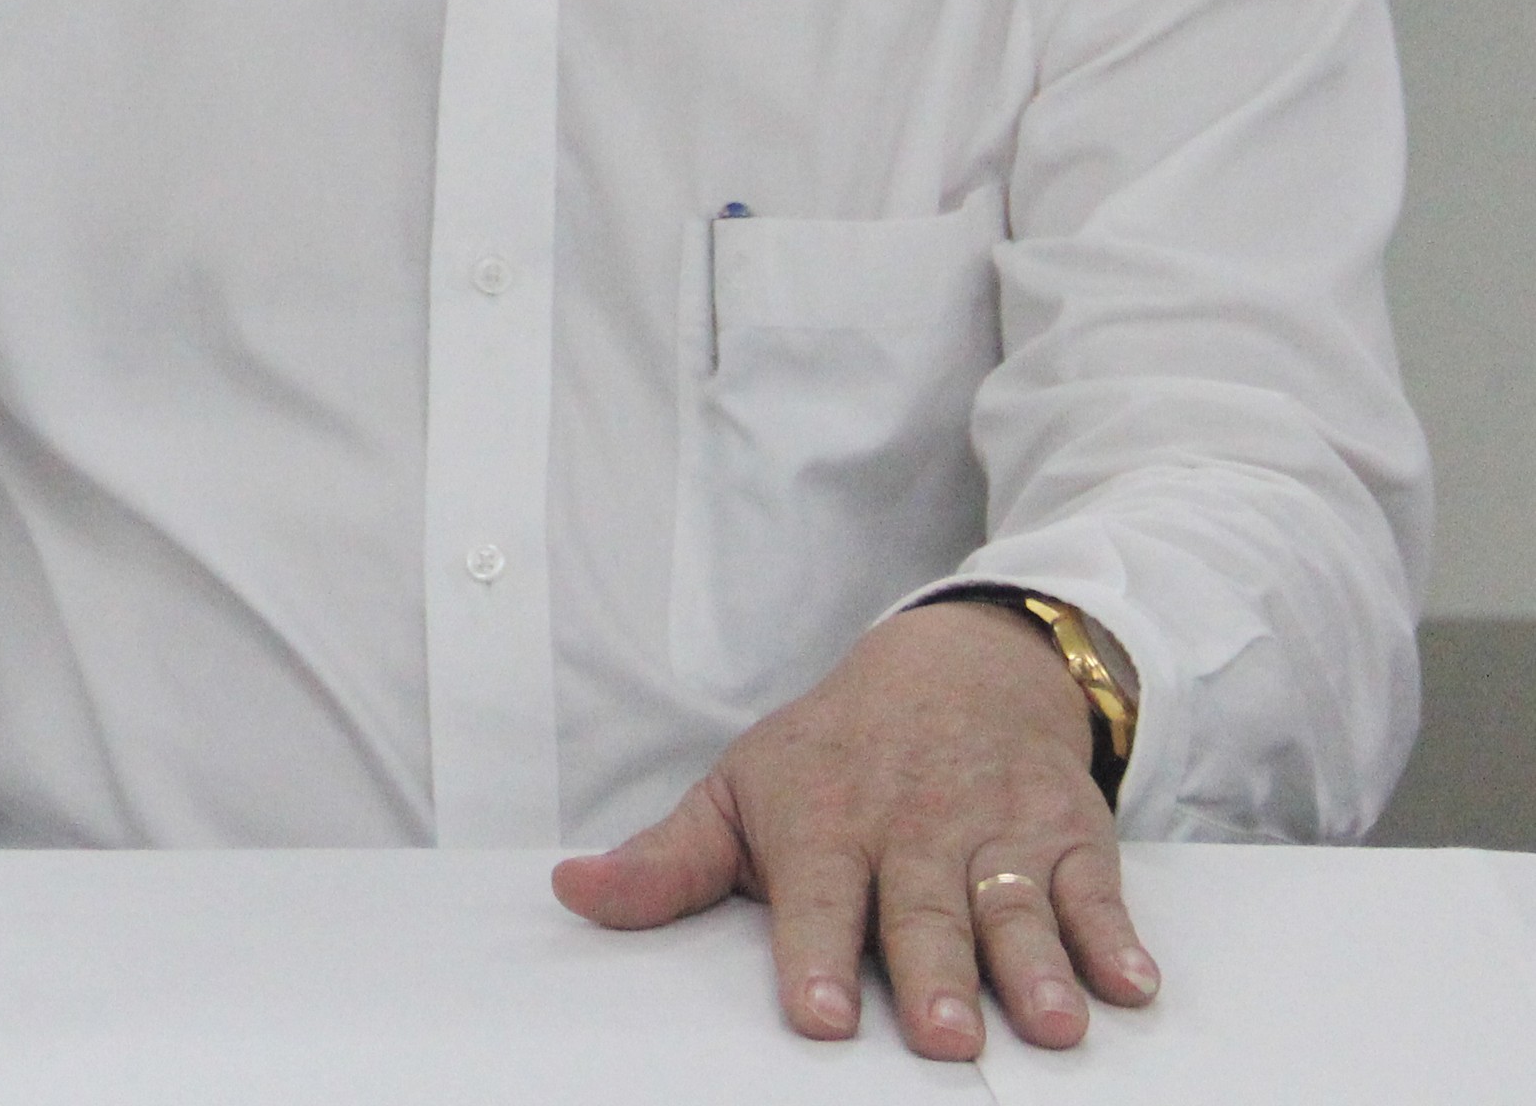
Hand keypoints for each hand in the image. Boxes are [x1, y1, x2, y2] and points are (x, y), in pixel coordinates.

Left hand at [551, 600, 1157, 1059]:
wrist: (957, 668)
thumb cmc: (834, 751)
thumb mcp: (739, 790)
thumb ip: (666, 861)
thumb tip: (573, 894)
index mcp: (823, 822)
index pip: (816, 896)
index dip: (815, 955)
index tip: (818, 1015)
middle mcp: (912, 829)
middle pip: (923, 910)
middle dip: (933, 973)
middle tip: (940, 1036)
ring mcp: (996, 834)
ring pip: (1015, 907)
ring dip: (1035, 967)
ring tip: (1052, 1024)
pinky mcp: (1070, 837)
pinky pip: (1098, 890)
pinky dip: (1117, 936)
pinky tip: (1132, 984)